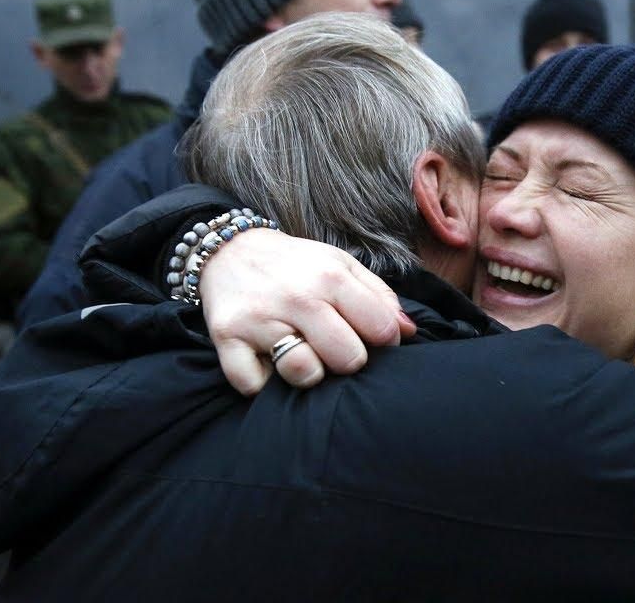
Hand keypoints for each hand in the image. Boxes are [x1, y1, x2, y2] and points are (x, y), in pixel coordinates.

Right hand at [198, 229, 415, 394]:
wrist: (229, 249)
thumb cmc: (296, 266)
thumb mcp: (341, 266)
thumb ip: (378, 296)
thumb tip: (408, 332)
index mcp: (331, 277)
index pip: (380, 328)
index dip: (384, 342)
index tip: (372, 340)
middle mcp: (296, 297)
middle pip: (346, 358)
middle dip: (348, 361)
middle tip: (336, 351)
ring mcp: (260, 319)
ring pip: (303, 373)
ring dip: (308, 375)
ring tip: (303, 358)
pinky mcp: (226, 338)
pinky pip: (253, 385)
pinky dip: (262, 384)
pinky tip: (267, 364)